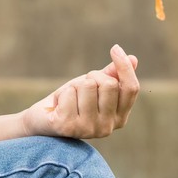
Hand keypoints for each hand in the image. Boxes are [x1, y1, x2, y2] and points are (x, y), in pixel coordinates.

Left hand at [22, 44, 140, 139]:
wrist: (42, 121)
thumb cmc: (73, 101)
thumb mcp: (95, 86)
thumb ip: (113, 75)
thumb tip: (134, 59)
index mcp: (120, 118)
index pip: (131, 88)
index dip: (125, 67)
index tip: (115, 48)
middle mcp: (107, 127)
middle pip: (109, 84)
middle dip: (92, 76)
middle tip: (81, 87)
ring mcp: (88, 129)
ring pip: (88, 86)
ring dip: (75, 86)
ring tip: (69, 98)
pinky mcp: (69, 127)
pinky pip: (70, 93)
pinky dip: (62, 93)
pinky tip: (58, 106)